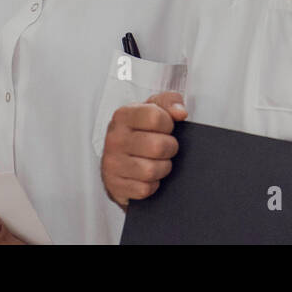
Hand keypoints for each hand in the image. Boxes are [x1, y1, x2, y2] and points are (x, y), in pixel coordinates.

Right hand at [100, 91, 185, 207]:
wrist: (118, 159)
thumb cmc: (140, 131)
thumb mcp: (152, 109)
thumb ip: (169, 102)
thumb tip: (180, 113)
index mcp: (123, 115)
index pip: (156, 117)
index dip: (169, 124)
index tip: (166, 127)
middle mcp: (114, 138)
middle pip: (158, 147)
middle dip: (170, 148)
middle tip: (166, 147)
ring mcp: (112, 163)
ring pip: (152, 171)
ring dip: (163, 168)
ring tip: (158, 161)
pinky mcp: (114, 185)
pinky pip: (144, 189)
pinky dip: (152, 185)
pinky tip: (147, 176)